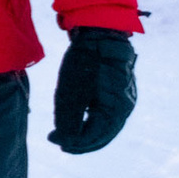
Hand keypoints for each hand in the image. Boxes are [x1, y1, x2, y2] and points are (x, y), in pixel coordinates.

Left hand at [50, 26, 136, 152]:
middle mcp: (125, 107)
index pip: (94, 136)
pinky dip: (93, 122)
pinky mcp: (120, 91)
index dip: (74, 142)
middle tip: (61, 145)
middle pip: (103, 134)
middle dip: (81, 143)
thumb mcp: (70, 91)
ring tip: (68, 137)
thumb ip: (69, 119)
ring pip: (107, 126)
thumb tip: (64, 141)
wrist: (100, 32)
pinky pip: (108, 114)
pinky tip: (80, 122)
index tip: (53, 140)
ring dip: (88, 134)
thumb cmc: (84, 60)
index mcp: (115, 109)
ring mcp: (125, 99)